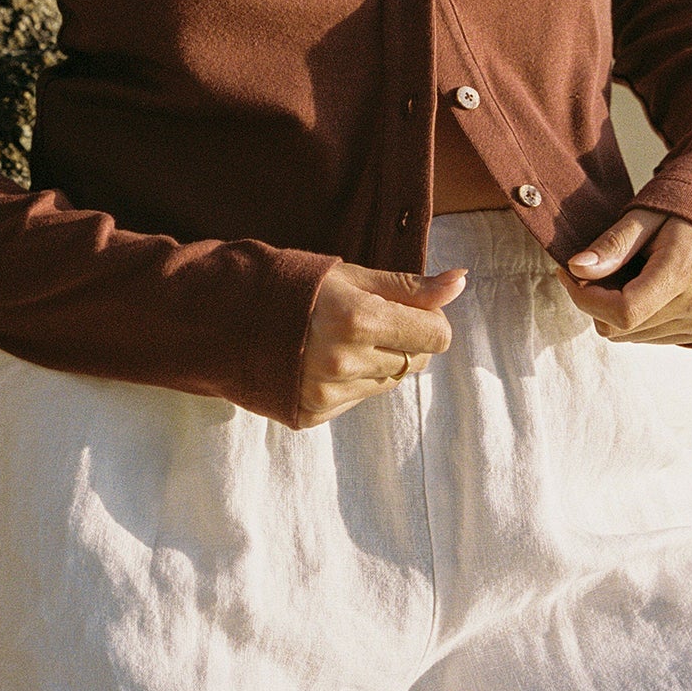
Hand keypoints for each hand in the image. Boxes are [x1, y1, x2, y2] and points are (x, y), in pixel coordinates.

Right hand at [294, 262, 466, 428]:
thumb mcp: (353, 276)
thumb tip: (461, 282)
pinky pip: (360, 398)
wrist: (230, 319)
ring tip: (341, 338)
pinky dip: (354, 380)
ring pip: (389, 382)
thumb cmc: (297, 287)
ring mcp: (328, 393)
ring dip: (378, 361)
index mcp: (359, 319)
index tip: (405, 307)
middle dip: (404, 339)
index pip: (436, 336)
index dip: (428, 319)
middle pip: (416, 361)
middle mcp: (345, 362)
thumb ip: (410, 286)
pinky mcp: (314, 414)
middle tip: (369, 319)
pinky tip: (325, 360)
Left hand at [555, 207, 691, 345]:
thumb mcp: (642, 216)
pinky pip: (652, 338)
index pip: (623, 311)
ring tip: (628, 276)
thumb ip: (611, 245)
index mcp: (685, 270)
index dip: (585, 298)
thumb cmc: (680, 211)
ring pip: (633, 337)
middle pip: (623, 328)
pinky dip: (638, 319)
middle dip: (596, 302)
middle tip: (596, 270)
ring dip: (616, 312)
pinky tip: (645, 290)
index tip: (568, 273)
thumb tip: (576, 268)